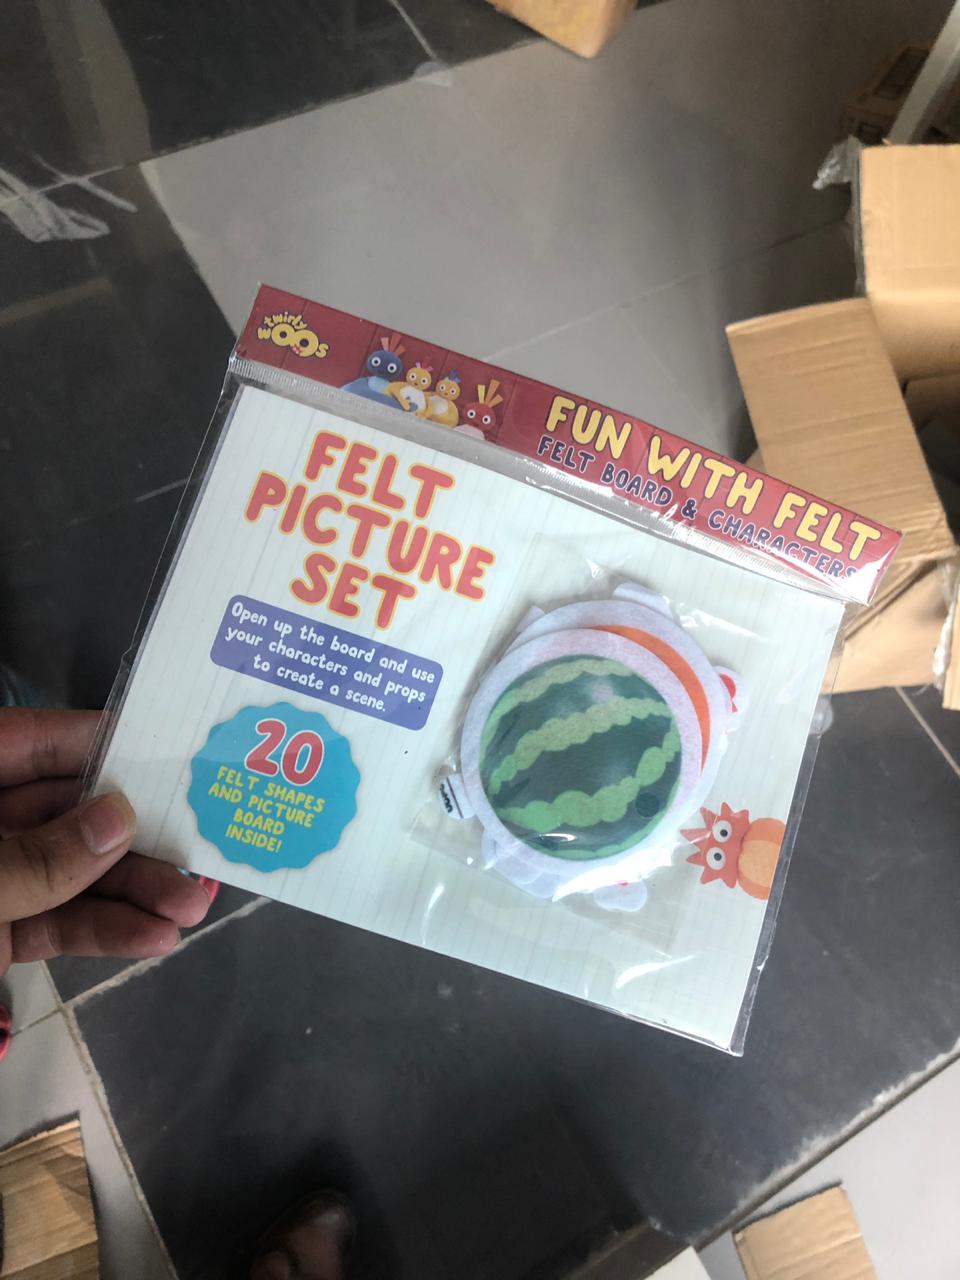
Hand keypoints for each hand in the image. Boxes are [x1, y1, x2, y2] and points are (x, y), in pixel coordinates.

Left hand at [0, 708, 209, 976]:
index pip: (33, 741)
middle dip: (136, 834)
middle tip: (202, 845)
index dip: (103, 741)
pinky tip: (154, 937)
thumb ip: (34, 859)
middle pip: (67, 811)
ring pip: (71, 873)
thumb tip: (119, 819)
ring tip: (193, 907)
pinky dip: (103, 931)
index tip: (173, 750)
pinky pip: (56, 923)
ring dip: (134, 891)